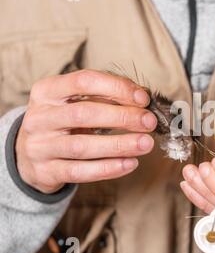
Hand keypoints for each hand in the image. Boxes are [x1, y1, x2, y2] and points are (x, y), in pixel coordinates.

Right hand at [16, 69, 156, 193]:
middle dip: (122, 117)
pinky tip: (130, 163)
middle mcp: (40, 117)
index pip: (84, 81)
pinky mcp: (46, 171)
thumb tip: (141, 98)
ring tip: (146, 143)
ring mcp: (39, 146)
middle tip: (149, 122)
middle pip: (84, 114)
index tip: (143, 98)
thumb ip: (104, 96)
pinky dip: (108, 168)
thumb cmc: (62, 122)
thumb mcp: (74, 102)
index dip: (117, 87)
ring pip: (83, 146)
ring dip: (119, 144)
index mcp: (47, 91)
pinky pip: (80, 172)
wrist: (27, 154)